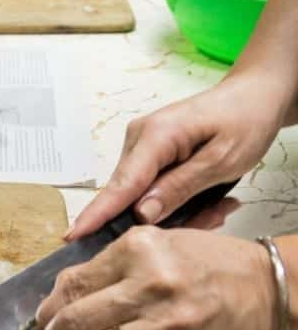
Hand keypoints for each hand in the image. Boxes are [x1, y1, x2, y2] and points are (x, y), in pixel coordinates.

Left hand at [36, 227, 276, 329]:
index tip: (45, 316)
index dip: (49, 306)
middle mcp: (149, 285)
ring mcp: (165, 325)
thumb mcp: (155, 245)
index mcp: (137, 249)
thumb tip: (60, 295)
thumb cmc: (207, 264)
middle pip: (73, 322)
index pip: (70, 284)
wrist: (266, 290)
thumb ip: (108, 266)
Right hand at [67, 72, 288, 239]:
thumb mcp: (223, 160)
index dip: (97, 213)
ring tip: (219, 206)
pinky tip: (207, 198)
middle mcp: (138, 138)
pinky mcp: (148, 152)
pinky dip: (174, 198)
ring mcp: (140, 144)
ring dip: (175, 209)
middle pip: (130, 194)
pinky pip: (149, 187)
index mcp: (156, 135)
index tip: (74, 235)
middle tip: (212, 221)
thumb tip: (141, 213)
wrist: (254, 94)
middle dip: (162, 218)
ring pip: (140, 194)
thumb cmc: (245, 119)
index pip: (121, 184)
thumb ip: (180, 187)